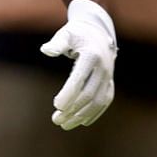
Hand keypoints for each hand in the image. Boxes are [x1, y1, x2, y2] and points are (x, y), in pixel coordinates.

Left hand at [40, 0, 116, 128]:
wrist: (98, 32)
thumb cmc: (76, 34)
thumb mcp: (66, 34)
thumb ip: (57, 43)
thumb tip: (46, 50)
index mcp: (91, 56)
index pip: (80, 78)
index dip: (69, 93)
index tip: (56, 106)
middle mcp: (103, 68)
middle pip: (89, 93)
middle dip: (73, 109)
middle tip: (56, 120)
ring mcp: (108, 76)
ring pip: (98, 101)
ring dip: (82, 115)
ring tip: (64, 124)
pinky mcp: (110, 82)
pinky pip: (105, 100)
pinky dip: (95, 113)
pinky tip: (82, 122)